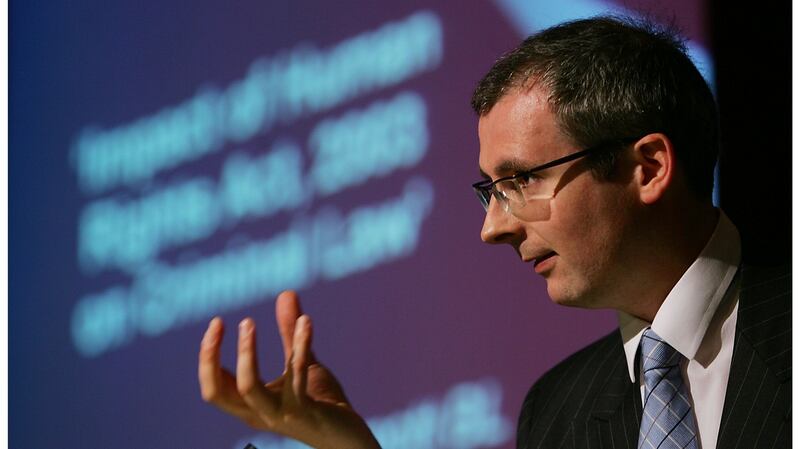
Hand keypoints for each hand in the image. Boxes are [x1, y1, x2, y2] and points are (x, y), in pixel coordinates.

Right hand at [198, 290, 380, 448]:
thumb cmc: (322, 401)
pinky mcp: (304, 412)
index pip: (214, 385)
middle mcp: (259, 413)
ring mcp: (280, 415)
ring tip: (249, 323)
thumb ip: (289, 333)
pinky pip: (296, 377)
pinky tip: (306, 323)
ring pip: (247, 388)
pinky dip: (299, 346)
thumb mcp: (301, 363)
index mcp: (251, 404)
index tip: (217, 322)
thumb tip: (285, 293)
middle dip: (210, 356)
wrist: (350, 436)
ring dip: (246, 353)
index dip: (207, 356)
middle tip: (221, 322)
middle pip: (216, 392)